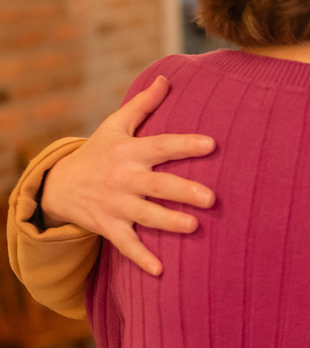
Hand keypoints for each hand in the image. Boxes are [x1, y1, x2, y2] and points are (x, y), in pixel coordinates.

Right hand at [40, 75, 216, 275]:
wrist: (59, 185)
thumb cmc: (99, 152)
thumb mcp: (116, 125)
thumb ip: (144, 104)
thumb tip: (167, 77)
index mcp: (130, 152)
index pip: (162, 146)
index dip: (186, 145)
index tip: (211, 144)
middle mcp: (124, 178)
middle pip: (157, 185)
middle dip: (183, 191)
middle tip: (210, 198)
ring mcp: (116, 204)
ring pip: (145, 215)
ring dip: (169, 222)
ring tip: (193, 227)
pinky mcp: (108, 226)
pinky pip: (126, 245)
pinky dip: (141, 258)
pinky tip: (160, 270)